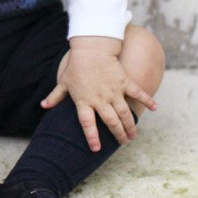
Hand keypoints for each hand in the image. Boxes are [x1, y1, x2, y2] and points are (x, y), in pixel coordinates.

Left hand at [41, 37, 156, 151]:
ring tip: (133, 135)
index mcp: (84, 101)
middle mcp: (100, 99)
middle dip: (118, 135)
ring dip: (130, 125)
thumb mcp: (63, 82)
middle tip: (124, 143)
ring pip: (124, 113)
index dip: (91, 136)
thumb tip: (43, 105)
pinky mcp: (124, 82)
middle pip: (110, 122)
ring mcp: (114, 91)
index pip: (87, 123)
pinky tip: (155, 108)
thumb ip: (55, 96)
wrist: (91, 47)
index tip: (96, 149)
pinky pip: (137, 93)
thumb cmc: (76, 65)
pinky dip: (147, 100)